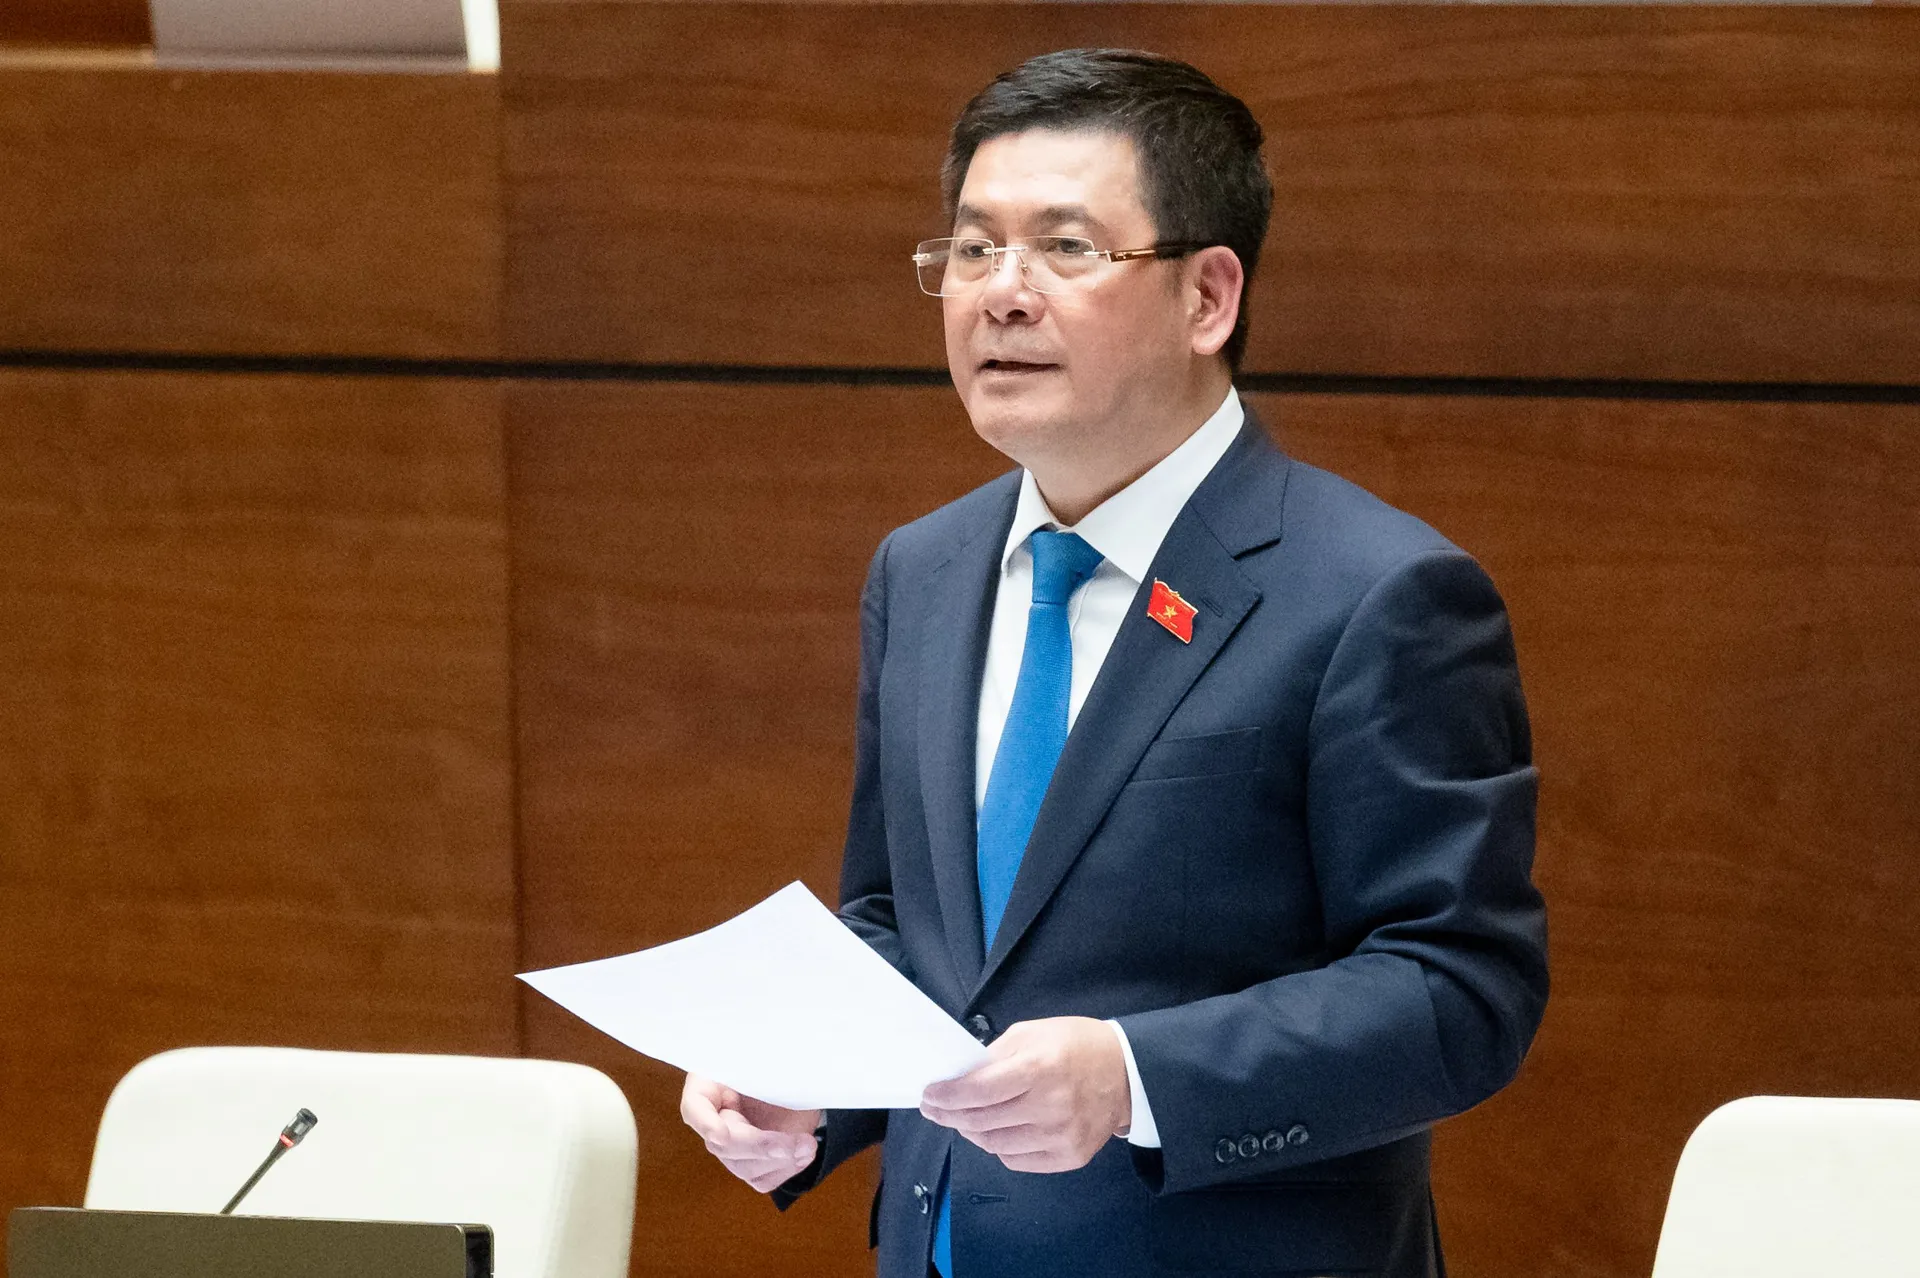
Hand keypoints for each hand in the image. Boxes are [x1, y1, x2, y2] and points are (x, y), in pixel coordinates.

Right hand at [680, 1073, 823, 1192]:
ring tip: (807, 1144)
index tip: (721, 1134)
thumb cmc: (781, 1059)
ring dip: (779, 1160)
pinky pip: (763, 1178)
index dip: (704, 1123)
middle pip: (722, 1144)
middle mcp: (716, 1117)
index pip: (694, 1106)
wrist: (804, 1077)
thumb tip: (762, 1086)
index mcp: (710, 1083)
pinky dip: (786, 1168)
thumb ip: (761, 1069)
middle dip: (760, 1146)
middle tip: (791, 1144)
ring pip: (743, 1167)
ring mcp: (733, 1143)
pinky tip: (804, 1151)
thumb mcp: (770, 1057)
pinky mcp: (753, 1162)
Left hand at [918, 1016, 1130, 1172]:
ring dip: (972, 1131)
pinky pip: (1016, 1160)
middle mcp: (1050, 1107)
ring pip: (995, 1145)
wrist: (1127, 1073)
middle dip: (950, 1115)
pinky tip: (997, 1131)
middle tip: (936, 1109)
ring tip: (964, 1119)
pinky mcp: (1069, 1157)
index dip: (947, 1096)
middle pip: (982, 1121)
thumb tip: (959, 1078)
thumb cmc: (1075, 1045)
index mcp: (1040, 1068)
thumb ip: (994, 1056)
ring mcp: (1060, 1137)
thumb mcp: (1031, 1033)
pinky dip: (999, 1147)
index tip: (929, 1095)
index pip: (978, 1091)